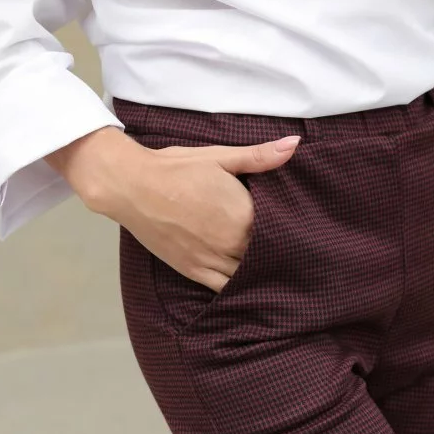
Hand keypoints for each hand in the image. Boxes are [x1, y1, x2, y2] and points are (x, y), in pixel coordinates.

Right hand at [45, 127, 300, 291]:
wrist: (131, 185)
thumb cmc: (176, 168)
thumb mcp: (220, 156)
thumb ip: (261, 156)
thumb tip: (295, 144)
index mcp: (243, 215)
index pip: (280, 230)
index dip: (291, 230)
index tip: (302, 228)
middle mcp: (231, 244)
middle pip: (267, 256)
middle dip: (278, 252)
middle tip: (295, 252)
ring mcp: (212, 261)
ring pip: (249, 276)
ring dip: (261, 273)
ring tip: (274, 269)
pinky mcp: (194, 271)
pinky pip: (224, 289)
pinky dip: (239, 289)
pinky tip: (249, 286)